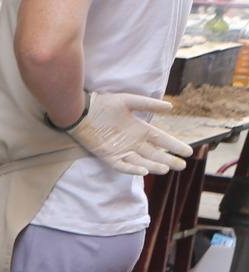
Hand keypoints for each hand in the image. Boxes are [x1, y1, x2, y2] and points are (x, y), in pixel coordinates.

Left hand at [63, 93, 193, 175]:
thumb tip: (171, 108)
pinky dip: (132, 168)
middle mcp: (132, 141)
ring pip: (141, 161)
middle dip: (168, 159)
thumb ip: (148, 104)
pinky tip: (144, 170)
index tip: (189, 151)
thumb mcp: (129, 101)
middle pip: (154, 153)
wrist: (81, 111)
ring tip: (167, 168)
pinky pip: (121, 165)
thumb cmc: (104, 103)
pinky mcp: (107, 155)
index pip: (161, 139)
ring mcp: (120, 149)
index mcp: (139, 129)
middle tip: (182, 166)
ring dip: (153, 165)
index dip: (174, 145)